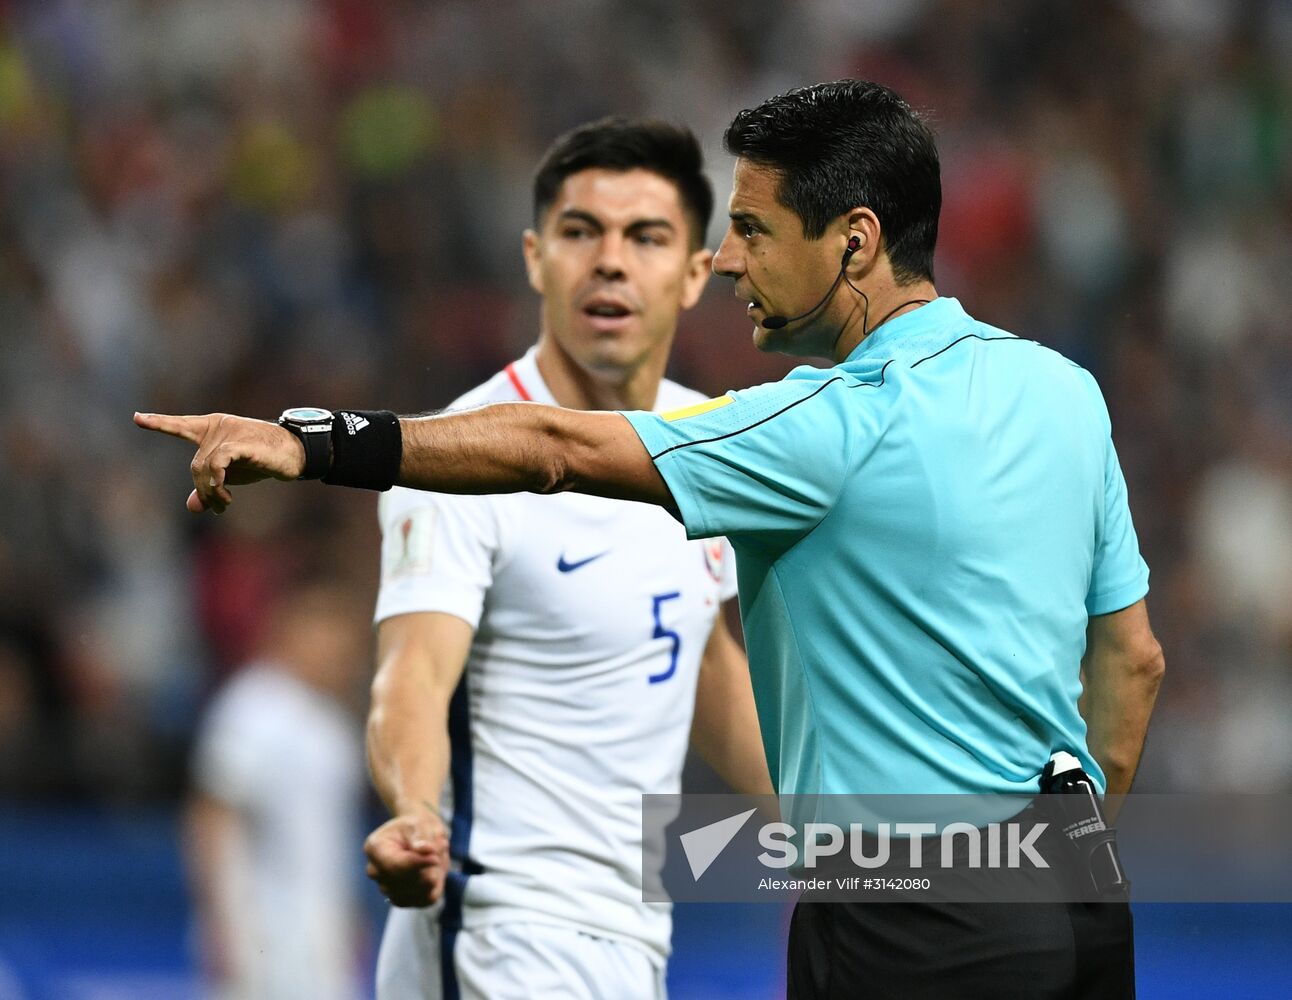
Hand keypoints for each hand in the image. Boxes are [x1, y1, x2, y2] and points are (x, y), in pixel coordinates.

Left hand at [133, 412, 305, 513]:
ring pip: (204, 467)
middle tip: (219, 507)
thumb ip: (210, 488)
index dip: (159, 423)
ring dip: (211, 492)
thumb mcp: (233, 476)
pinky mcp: (240, 443)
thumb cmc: (262, 461)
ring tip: (224, 505)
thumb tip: (193, 506)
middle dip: (204, 490)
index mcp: (212, 429)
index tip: (137, 418)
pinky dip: (216, 480)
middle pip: (195, 464)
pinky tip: (223, 495)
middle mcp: (217, 428)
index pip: (181, 425)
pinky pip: (217, 462)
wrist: (294, 454)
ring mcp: (229, 433)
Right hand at [364, 811, 449, 907]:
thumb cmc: (417, 826)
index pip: (395, 866)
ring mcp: (386, 888)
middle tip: (439, 851)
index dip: (418, 864)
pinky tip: (436, 872)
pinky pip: (425, 900)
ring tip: (437, 859)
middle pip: (405, 881)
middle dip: (428, 868)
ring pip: (417, 893)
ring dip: (434, 877)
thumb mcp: (421, 823)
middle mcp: (376, 872)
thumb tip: (425, 850)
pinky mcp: (402, 899)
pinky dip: (436, 887)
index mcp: (375, 849)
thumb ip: (422, 837)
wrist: (419, 835)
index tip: (436, 857)